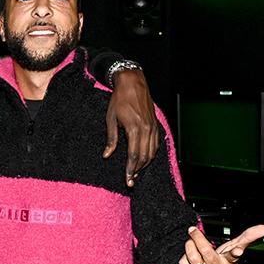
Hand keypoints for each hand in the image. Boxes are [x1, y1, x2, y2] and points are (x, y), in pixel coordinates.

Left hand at [103, 69, 159, 186]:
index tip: (127, 180)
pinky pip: (156, 144)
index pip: (134, 155)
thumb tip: (107, 155)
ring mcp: (153, 127)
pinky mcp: (156, 125)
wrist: (133, 83)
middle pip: (145, 157)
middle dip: (137, 170)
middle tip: (130, 181)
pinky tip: (145, 160)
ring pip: (152, 152)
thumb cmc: (119, 99)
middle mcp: (147, 129)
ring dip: (145, 165)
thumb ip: (111, 139)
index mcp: (134, 128)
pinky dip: (151, 154)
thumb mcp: (111, 119)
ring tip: (136, 173)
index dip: (130, 169)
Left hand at [180, 224, 263, 263]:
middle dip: (197, 238)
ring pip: (192, 256)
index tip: (238, 249)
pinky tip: (190, 258)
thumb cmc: (224, 261)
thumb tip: (262, 228)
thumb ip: (247, 237)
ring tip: (192, 244)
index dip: (236, 252)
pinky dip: (184, 258)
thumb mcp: (234, 248)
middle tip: (193, 231)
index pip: (234, 255)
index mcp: (230, 260)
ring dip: (189, 246)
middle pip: (205, 251)